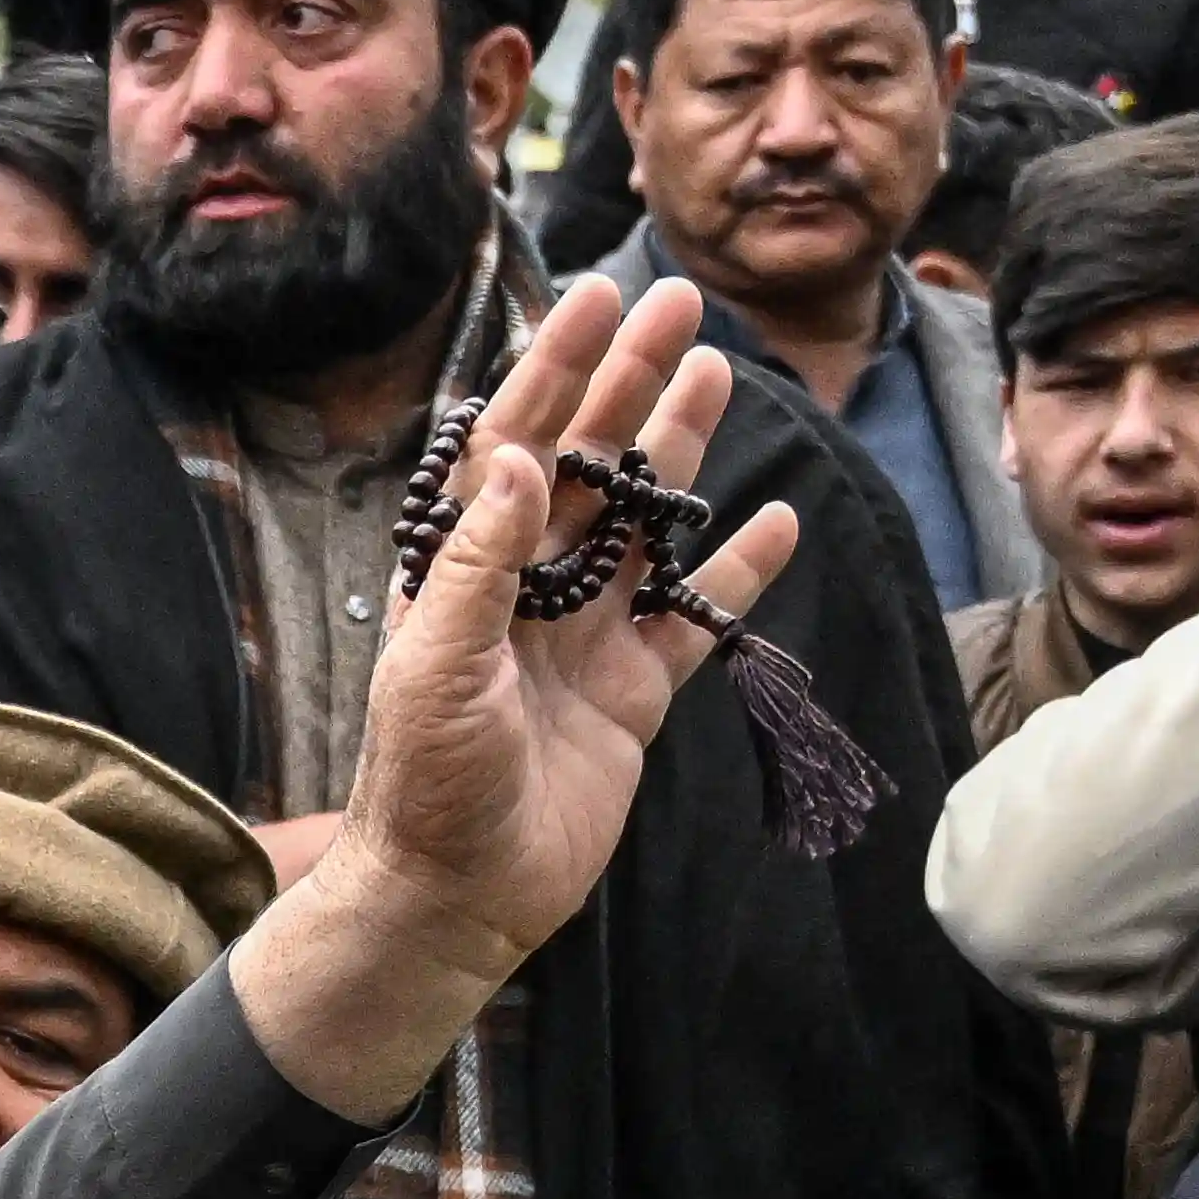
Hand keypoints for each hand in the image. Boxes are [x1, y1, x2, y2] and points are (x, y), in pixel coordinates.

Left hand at [229, 279, 777, 1123]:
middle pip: (585, 464)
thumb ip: (475, 563)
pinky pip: (689, 619)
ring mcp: (579, 638)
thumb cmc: (426, 783)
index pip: (511, 443)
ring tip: (720, 374)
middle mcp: (522, 589)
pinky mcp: (629, 695)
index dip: (555, 371)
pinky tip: (773, 520)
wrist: (459, 896)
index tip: (596, 302)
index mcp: (462, 569)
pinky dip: (731, 573)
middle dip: (629, 384)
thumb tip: (509, 455)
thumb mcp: (437, 666)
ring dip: (678, 452)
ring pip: (639, 524)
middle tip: (679, 306)